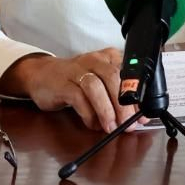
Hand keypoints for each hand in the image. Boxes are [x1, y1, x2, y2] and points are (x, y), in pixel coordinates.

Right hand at [0, 48, 136, 132]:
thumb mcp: (100, 81)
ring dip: (106, 110)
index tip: (142, 115)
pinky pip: (78, 98)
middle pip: (114, 78)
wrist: (41, 75)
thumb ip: (117, 94)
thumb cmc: (76, 80)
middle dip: (123, 105)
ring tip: (111, 127)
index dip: (137, 96)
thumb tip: (137, 116)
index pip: (129, 73)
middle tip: (128, 124)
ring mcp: (77, 70)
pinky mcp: (62, 84)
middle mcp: (95, 60)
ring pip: (96, 87)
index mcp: (109, 57)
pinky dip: (88, 114)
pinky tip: (93, 124)